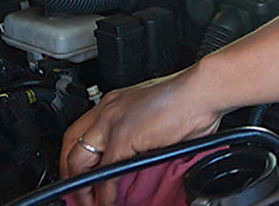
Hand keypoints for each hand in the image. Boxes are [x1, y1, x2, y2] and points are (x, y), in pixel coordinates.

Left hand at [60, 67, 219, 205]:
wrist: (205, 89)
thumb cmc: (193, 99)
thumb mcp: (156, 115)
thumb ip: (141, 135)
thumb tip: (141, 158)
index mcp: (118, 100)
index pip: (82, 131)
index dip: (76, 157)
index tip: (82, 175)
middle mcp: (110, 108)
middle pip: (70, 145)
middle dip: (68, 174)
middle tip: (78, 194)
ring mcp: (113, 122)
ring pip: (78, 161)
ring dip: (81, 189)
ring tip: (90, 204)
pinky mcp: (122, 137)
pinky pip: (105, 174)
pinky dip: (105, 194)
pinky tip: (110, 201)